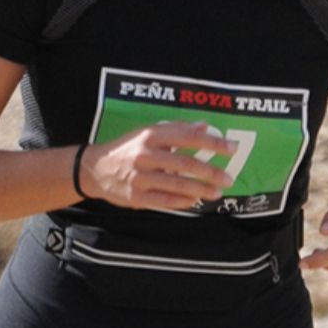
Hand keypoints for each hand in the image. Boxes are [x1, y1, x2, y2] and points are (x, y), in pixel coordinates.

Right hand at [81, 121, 235, 211]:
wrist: (94, 169)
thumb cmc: (128, 149)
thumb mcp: (149, 133)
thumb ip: (178, 129)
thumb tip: (205, 125)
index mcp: (151, 135)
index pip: (187, 137)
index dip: (212, 143)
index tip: (232, 148)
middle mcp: (145, 154)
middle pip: (184, 162)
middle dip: (210, 171)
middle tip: (229, 177)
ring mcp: (139, 177)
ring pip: (176, 183)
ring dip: (200, 189)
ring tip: (217, 192)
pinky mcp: (136, 196)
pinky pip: (164, 200)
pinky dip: (182, 201)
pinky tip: (195, 201)